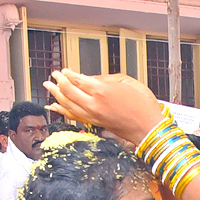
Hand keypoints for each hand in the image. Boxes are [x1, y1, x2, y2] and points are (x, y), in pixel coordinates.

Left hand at [43, 70, 163, 145]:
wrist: (149, 128)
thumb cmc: (143, 106)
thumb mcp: (128, 82)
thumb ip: (107, 78)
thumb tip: (92, 80)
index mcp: (102, 91)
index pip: (78, 80)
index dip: (68, 74)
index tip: (64, 70)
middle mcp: (95, 104)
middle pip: (69, 92)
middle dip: (59, 83)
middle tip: (53, 76)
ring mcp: (94, 116)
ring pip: (68, 105)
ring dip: (56, 96)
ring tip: (49, 88)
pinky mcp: (96, 124)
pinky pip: (74, 116)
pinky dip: (63, 111)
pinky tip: (56, 108)